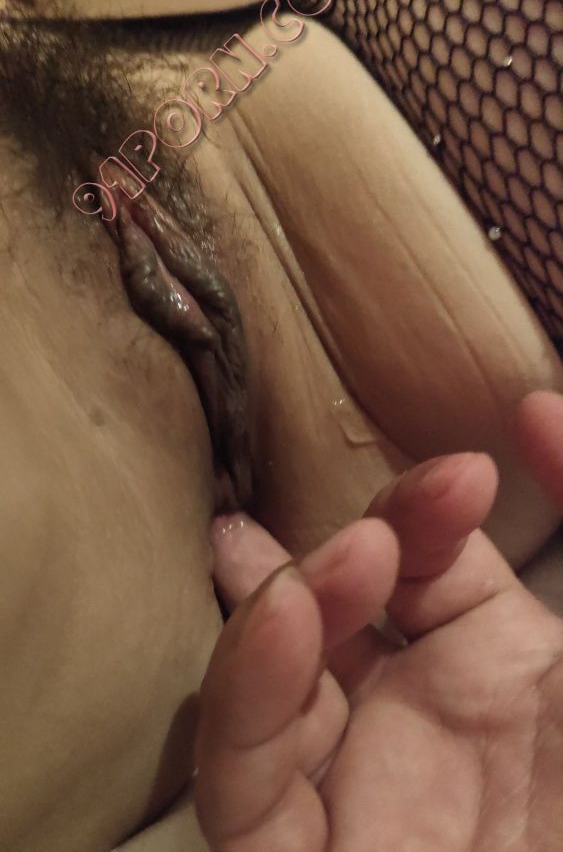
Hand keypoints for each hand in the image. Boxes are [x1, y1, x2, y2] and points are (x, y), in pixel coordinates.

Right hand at [194, 391, 562, 850]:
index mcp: (498, 676)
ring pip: (271, 685)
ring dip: (287, 610)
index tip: (473, 471)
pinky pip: (246, 783)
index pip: (426, 565)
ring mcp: (354, 794)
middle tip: (374, 535)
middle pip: (335, 613)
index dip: (429, 513)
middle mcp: (414, 725)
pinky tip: (280, 616)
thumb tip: (537, 406)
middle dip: (344, 554)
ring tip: (339, 568)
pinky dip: (248, 690)